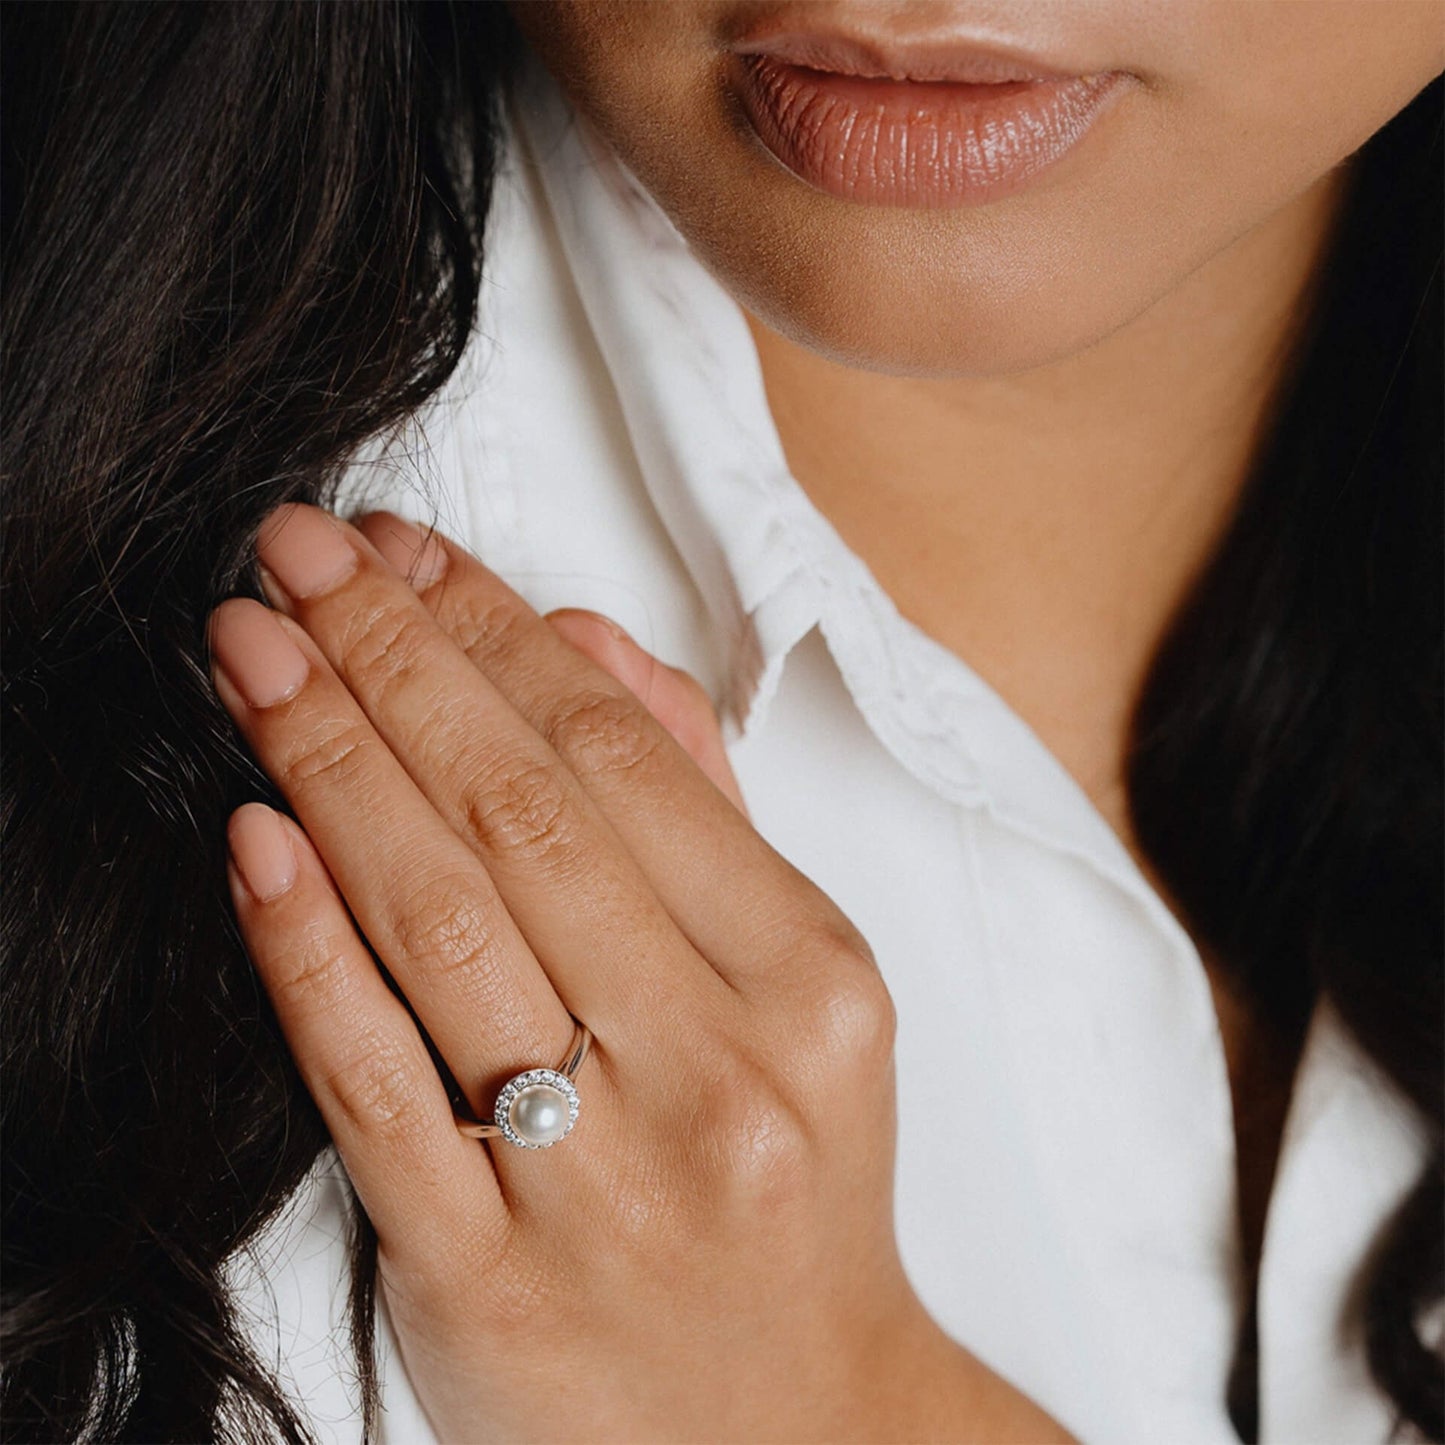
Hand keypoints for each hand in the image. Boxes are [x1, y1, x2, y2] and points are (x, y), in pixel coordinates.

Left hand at [208, 503, 1068, 1443]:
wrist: (797, 1424)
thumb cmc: (796, 1186)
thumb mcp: (802, 991)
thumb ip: (702, 810)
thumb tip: (587, 646)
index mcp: (806, 982)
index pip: (627, 758)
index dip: (498, 633)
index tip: (408, 553)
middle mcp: (717, 1071)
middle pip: (524, 813)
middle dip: (393, 656)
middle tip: (298, 555)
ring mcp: (602, 1181)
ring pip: (443, 924)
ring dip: (330, 762)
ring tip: (251, 650)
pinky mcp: (486, 1280)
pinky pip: (374, 1087)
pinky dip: (303, 951)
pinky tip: (254, 835)